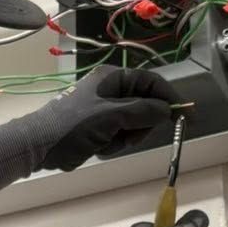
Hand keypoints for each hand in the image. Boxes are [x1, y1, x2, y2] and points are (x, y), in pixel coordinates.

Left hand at [0, 69, 177, 192]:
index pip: (152, 83)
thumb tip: (166, 109)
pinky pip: (121, 136)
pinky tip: (99, 148)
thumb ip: (143, 111)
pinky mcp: (100, 128)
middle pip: (146, 106)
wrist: (41, 145)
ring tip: (107, 142)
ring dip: (126, 138)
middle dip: (141, 125)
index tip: (186, 116)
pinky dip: (114, 144)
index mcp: (114, 78)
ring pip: (135, 125)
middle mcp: (112, 90)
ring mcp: (106, 110)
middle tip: (130, 136)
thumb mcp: (112, 116)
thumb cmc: (74, 125)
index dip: (170, 98)